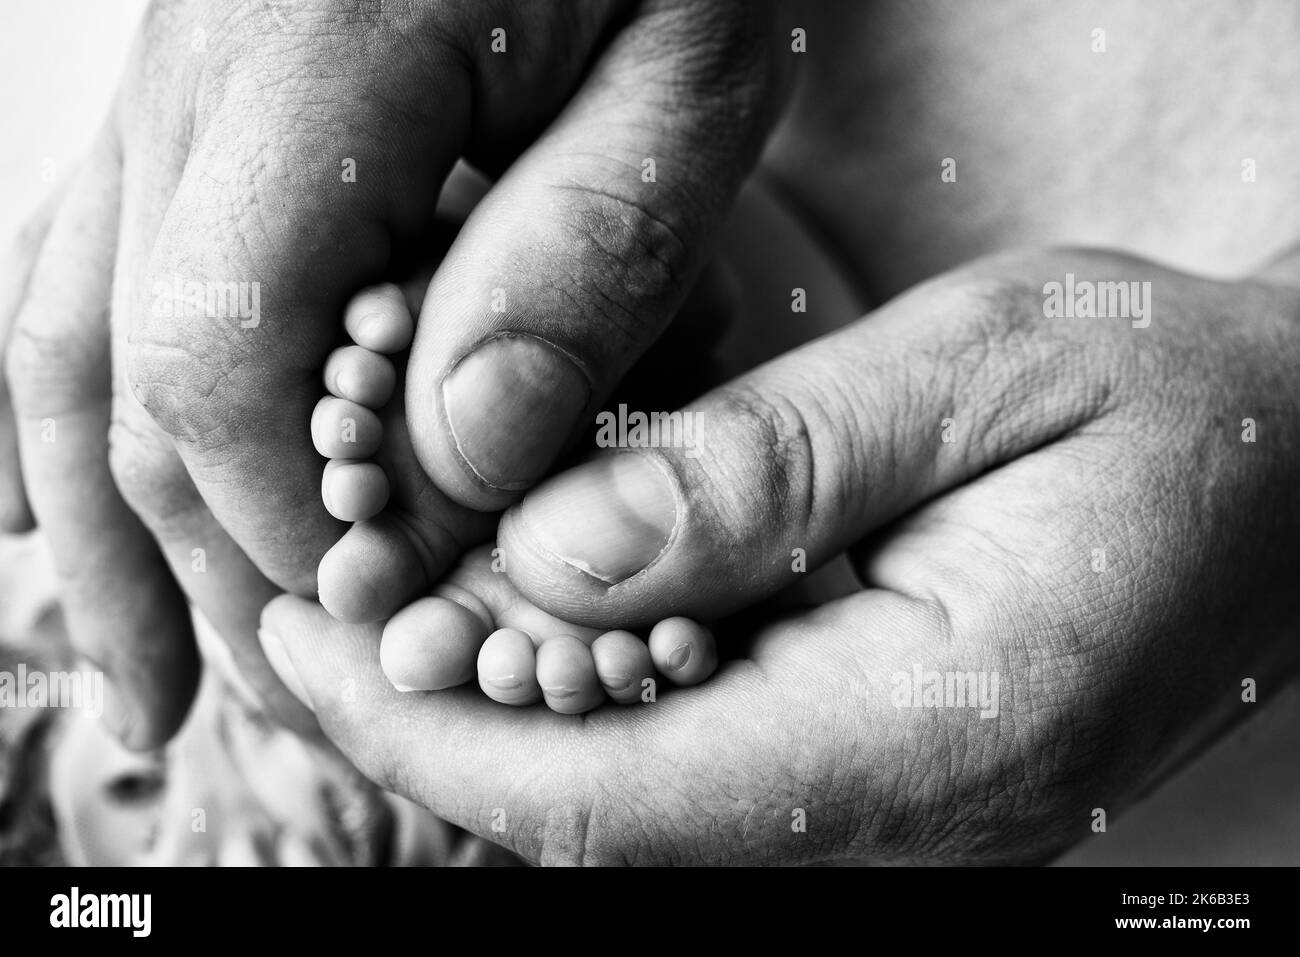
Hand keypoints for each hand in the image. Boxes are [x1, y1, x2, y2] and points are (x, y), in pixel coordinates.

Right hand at [0, 0, 784, 745]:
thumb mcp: (686, 75)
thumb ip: (577, 262)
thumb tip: (455, 462)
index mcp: (312, 51)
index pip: (223, 353)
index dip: (290, 513)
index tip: (381, 606)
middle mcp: (189, 70)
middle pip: (133, 373)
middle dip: (210, 559)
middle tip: (278, 695)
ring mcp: (163, 85)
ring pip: (64, 341)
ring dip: (110, 529)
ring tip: (150, 686)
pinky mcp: (188, 108)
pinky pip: (82, 274)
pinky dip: (79, 420)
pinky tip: (77, 514)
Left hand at [260, 248, 1299, 862]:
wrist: (1288, 458)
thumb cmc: (1164, 397)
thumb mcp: (972, 374)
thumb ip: (763, 475)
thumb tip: (549, 557)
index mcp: (937, 736)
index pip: (612, 802)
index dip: (426, 733)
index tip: (312, 635)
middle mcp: (913, 821)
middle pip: (600, 825)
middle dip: (433, 720)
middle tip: (329, 597)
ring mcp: (898, 817)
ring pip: (634, 807)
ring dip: (499, 707)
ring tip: (405, 591)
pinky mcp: (884, 775)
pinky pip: (697, 767)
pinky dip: (591, 693)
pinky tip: (542, 605)